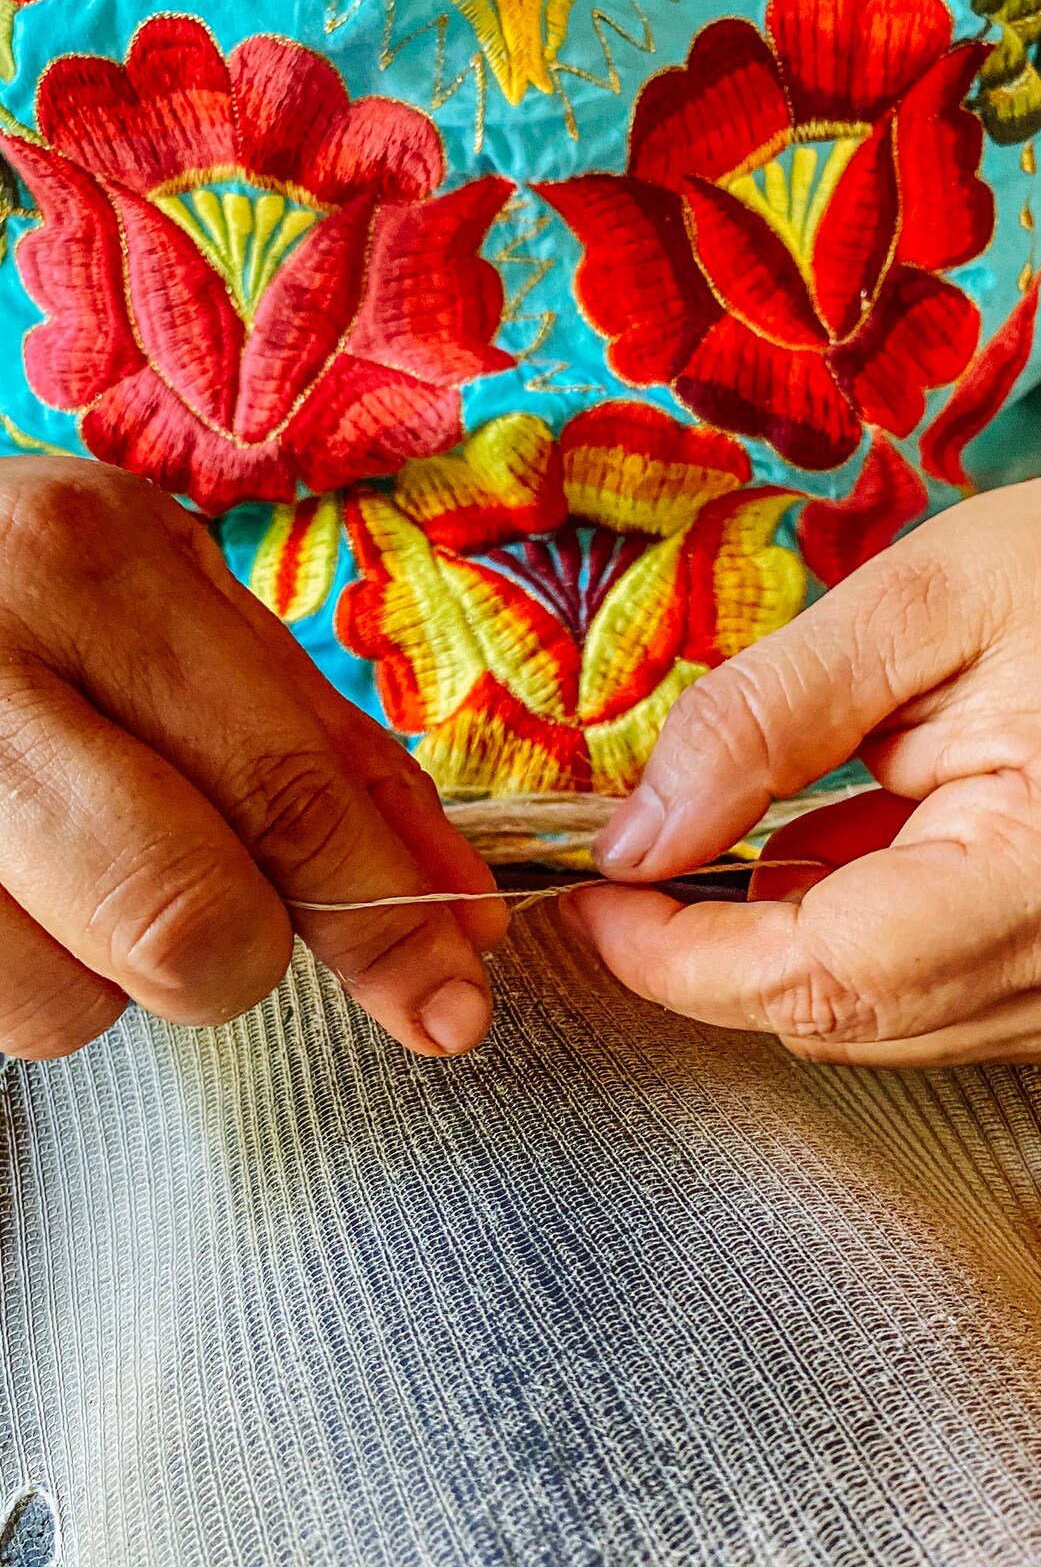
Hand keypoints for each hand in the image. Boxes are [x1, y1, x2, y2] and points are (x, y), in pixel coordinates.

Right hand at [0, 456, 505, 1060]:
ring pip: (72, 1006)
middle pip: (189, 921)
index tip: (449, 1003)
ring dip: (106, 971)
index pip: (286, 787)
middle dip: (240, 954)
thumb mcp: (179, 616)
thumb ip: (330, 755)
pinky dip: (27, 978)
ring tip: (69, 865)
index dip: (386, 916)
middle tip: (222, 911)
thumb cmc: (32, 598)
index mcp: (97, 560)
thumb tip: (468, 910)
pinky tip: (11, 887)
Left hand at [569, 430, 1040, 1067]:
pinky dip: (867, 942)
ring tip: (800, 818)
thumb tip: (641, 838)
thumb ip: (761, 721)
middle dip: (719, 949)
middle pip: (844, 1016)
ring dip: (796, 940)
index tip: (598, 897)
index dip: (682, 956)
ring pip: (880, 1025)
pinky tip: (873, 847)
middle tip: (655, 854)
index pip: (826, 974)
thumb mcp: (911, 606)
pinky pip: (935, 1005)